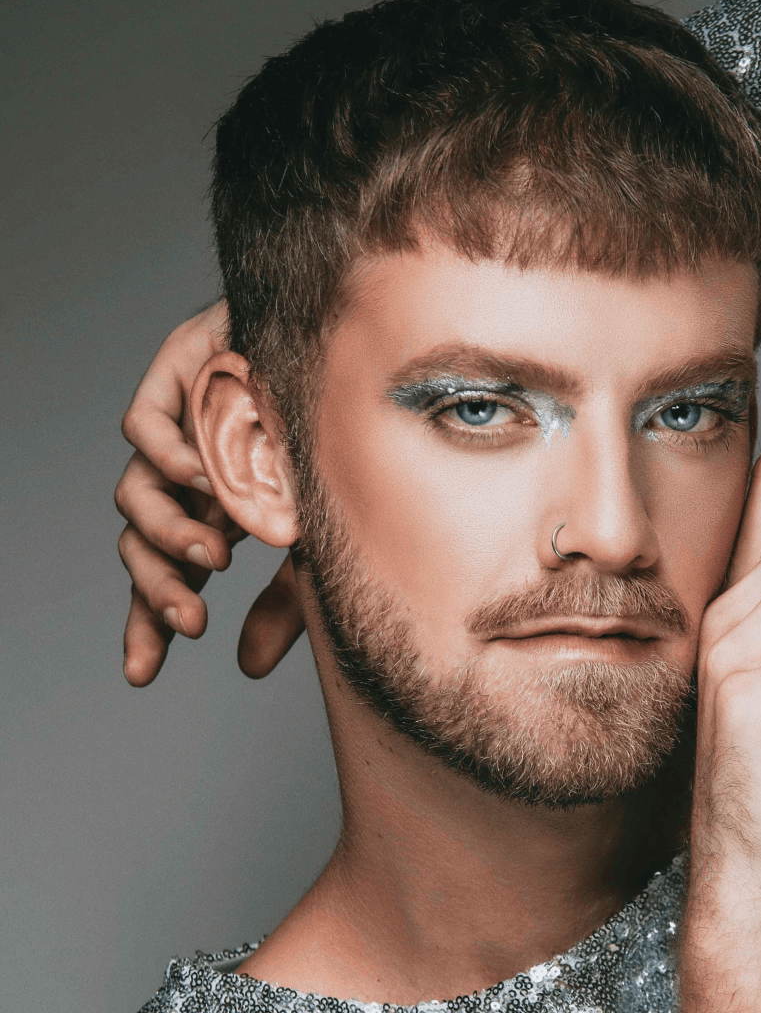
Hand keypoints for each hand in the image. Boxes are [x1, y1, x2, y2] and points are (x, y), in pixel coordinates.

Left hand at [115, 302, 304, 684]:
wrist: (356, 354)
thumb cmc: (342, 447)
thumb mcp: (317, 542)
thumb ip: (281, 603)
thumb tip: (244, 669)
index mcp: (217, 515)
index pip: (167, 574)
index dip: (148, 619)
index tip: (144, 674)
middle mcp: (189, 480)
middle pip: (141, 545)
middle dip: (157, 589)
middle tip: (190, 620)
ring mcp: (180, 432)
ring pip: (134, 494)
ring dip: (167, 533)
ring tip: (213, 555)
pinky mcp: (175, 378)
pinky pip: (142, 428)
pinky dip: (168, 456)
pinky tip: (203, 477)